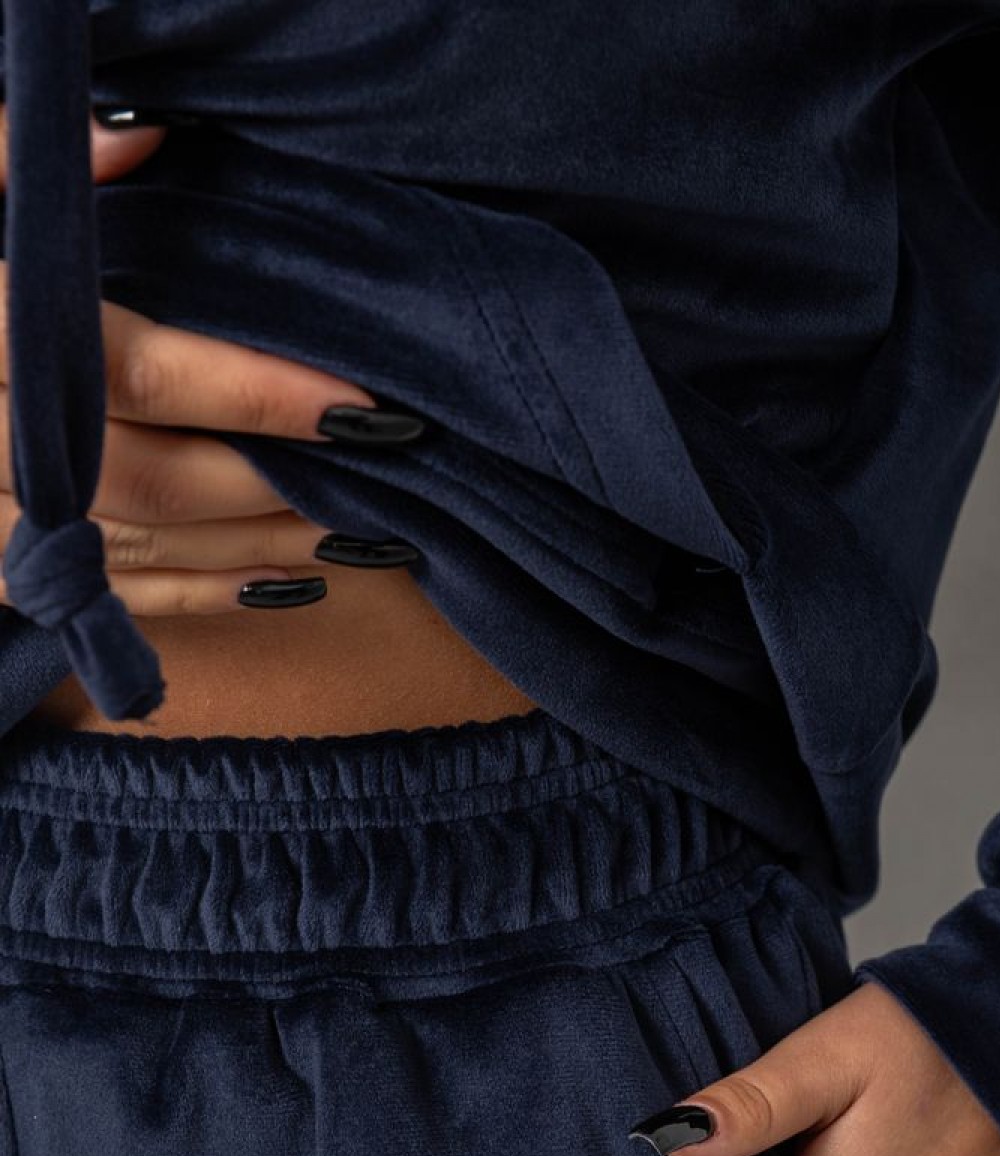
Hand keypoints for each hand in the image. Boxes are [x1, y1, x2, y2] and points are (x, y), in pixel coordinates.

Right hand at [0, 105, 381, 614]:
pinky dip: (205, 595)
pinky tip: (286, 578)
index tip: (358, 400)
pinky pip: (110, 600)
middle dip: (275, 481)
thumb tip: (147, 129)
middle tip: (376, 470)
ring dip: (258, 543)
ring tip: (357, 523)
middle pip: (151, 478)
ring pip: (139, 548)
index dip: (254, 391)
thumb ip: (40, 161)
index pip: (134, 372)